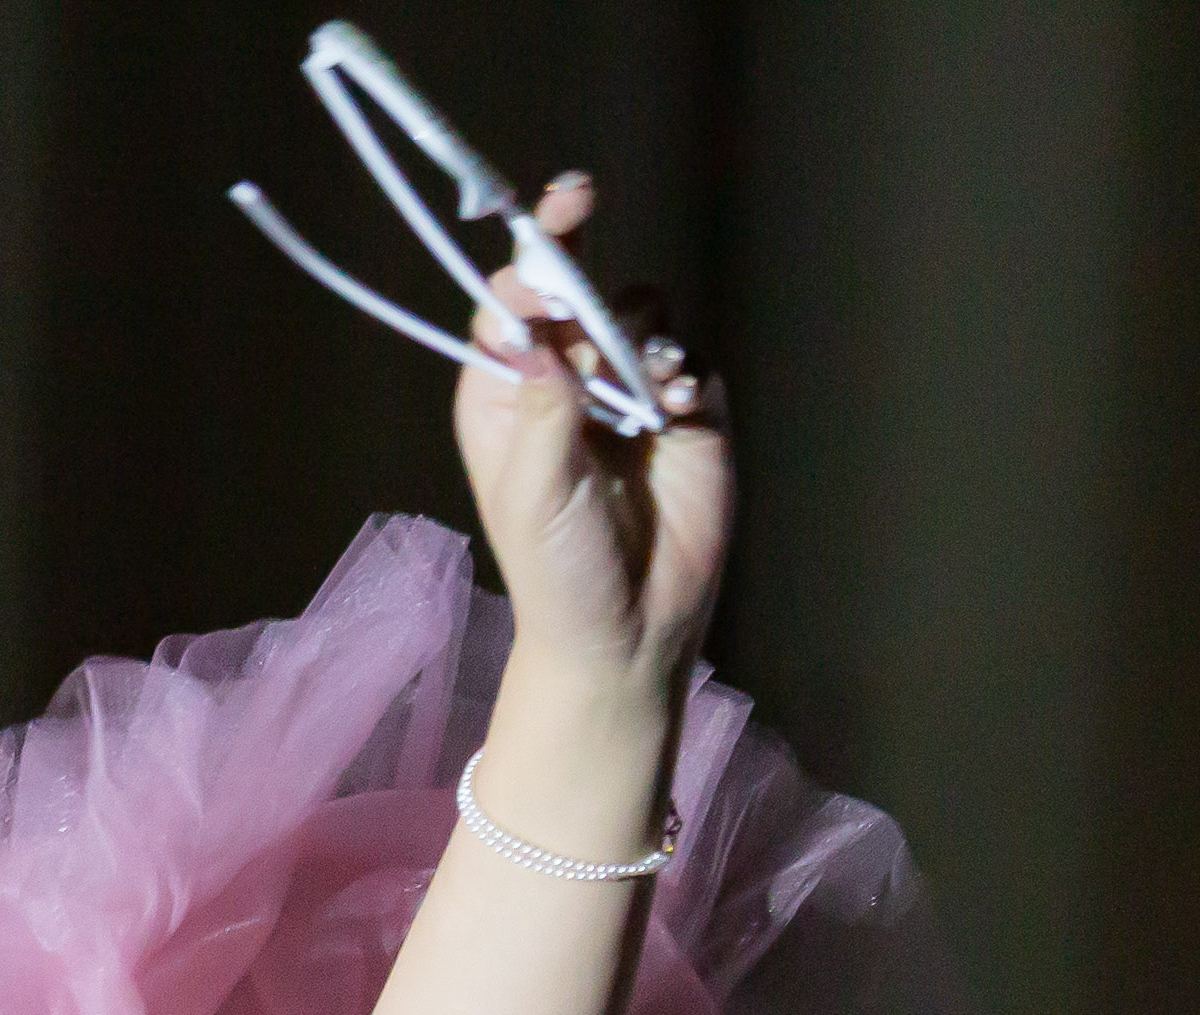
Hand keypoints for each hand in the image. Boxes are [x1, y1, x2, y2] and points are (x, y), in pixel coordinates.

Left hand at [451, 177, 729, 710]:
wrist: (631, 631)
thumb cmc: (558, 572)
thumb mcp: (535, 493)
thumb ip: (543, 407)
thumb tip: (539, 323)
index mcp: (508, 391)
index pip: (510, 302)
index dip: (524, 259)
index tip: (541, 230)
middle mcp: (565, 377)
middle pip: (571, 285)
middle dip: (575, 248)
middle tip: (579, 198)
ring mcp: (627, 389)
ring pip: (638, 310)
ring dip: (640, 334)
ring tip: (644, 396)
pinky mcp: (687, 411)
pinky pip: (690, 359)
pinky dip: (686, 375)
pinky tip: (680, 413)